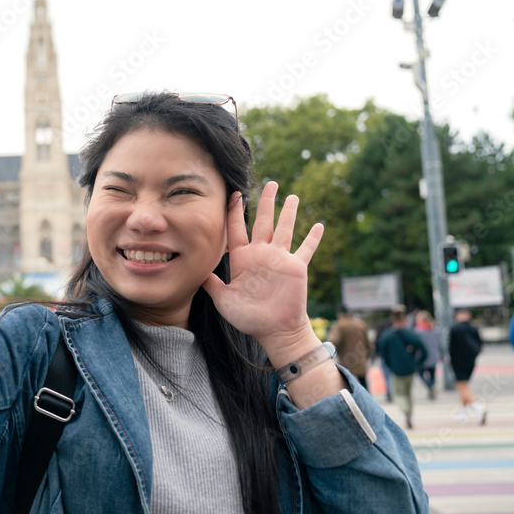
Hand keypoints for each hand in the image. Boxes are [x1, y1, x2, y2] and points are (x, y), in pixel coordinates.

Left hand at [202, 181, 323, 364]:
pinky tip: (318, 224)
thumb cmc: (248, 318)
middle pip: (263, 221)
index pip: (236, 229)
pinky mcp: (296, 267)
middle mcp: (261, 254)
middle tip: (269, 183)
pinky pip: (305, 249)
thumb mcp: (223, 300)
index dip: (235, 212)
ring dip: (288, 212)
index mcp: (242, 259)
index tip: (235, 194)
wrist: (273, 331)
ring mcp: (279, 259)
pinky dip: (312, 238)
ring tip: (292, 195)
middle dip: (265, 202)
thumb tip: (195, 270)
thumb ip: (211, 283)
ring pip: (284, 229)